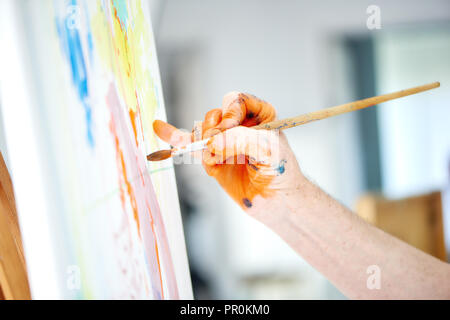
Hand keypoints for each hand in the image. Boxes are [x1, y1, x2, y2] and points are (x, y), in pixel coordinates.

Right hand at [153, 92, 303, 217]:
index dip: (229, 113)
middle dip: (215, 132)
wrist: (277, 202)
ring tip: (215, 159)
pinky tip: (160, 128)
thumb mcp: (268, 149)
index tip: (229, 128)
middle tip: (221, 149)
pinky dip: (175, 138)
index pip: (236, 101)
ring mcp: (225, 143)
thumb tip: (212, 144)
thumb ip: (241, 140)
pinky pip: (191, 146)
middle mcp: (240, 126)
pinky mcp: (213, 159)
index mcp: (259, 115)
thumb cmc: (281, 171)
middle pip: (215, 116)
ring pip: (202, 132)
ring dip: (203, 144)